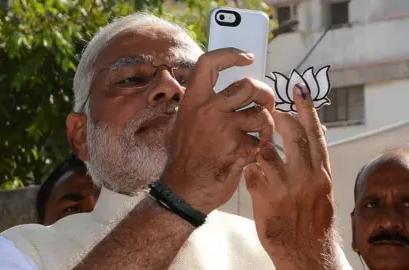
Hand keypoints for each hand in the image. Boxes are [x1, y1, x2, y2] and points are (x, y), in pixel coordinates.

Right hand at [162, 48, 275, 213]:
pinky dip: (261, 147)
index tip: (247, 57)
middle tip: (266, 103)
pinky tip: (251, 154)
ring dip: (266, 125)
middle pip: (248, 86)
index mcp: (193, 101)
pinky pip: (261, 141)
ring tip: (260, 133)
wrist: (184, 190)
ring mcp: (224, 130)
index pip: (209, 63)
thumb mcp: (184, 123)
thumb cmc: (185, 157)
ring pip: (261, 115)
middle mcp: (208, 110)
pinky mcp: (239, 149)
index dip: (230, 55)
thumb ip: (203, 105)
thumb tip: (228, 92)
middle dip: (264, 93)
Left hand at [245, 84, 336, 268]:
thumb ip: (314, 162)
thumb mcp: (321, 189)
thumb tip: (314, 134)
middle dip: (279, 117)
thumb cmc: (311, 218)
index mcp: (321, 171)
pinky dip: (246, 165)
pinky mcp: (265, 198)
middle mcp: (307, 176)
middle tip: (269, 109)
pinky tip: (245, 167)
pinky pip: (251, 171)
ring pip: (267, 150)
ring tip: (254, 137)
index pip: (315, 133)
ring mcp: (286, 187)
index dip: (307, 109)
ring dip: (258, 140)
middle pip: (293, 135)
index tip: (298, 87)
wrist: (305, 252)